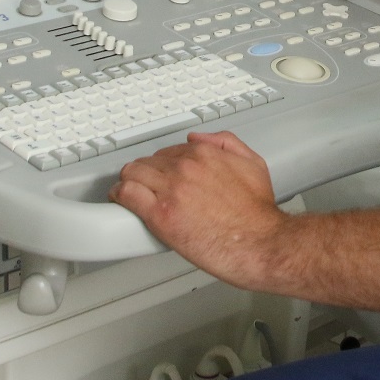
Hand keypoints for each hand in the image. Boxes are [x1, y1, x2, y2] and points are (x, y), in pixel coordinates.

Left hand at [109, 131, 287, 287]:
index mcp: (204, 154)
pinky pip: (127, 193)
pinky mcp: (160, 214)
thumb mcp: (253, 163)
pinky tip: (121, 199)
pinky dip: (120, 194)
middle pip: (148, 161)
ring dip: (129, 180)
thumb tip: (200, 137)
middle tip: (145, 185)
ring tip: (129, 191)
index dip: (163, 164)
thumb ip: (227, 143)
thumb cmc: (257, 213)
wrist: (259, 242)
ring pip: (132, 173)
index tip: (162, 175)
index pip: (169, 151)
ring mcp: (171, 189)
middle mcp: (185, 168)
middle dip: (146, 172)